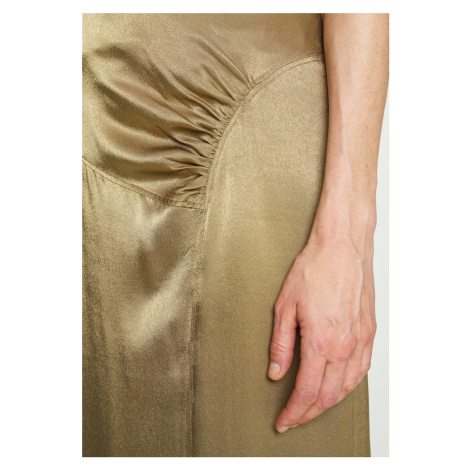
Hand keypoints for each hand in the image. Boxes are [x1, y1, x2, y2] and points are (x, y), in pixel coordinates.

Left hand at [268, 233, 376, 431]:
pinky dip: (349, 386)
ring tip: (314, 408)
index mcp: (321, 342)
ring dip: (330, 403)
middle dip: (310, 413)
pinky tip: (340, 386)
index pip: (307, 391)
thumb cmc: (314, 270)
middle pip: (329, 395)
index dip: (294, 411)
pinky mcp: (369, 331)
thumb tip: (277, 372)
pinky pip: (362, 369)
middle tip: (295, 418)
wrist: (342, 248)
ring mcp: (361, 340)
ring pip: (348, 387)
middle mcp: (345, 346)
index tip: (284, 421)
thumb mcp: (285, 306)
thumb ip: (281, 344)